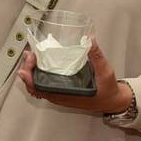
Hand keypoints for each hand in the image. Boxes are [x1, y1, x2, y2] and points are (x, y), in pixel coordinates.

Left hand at [16, 45, 132, 114]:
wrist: (112, 101)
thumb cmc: (107, 90)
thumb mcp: (104, 71)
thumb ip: (96, 55)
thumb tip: (89, 40)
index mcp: (66, 94)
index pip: (39, 88)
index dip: (30, 76)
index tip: (31, 60)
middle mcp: (60, 96)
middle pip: (34, 86)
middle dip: (28, 70)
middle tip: (29, 54)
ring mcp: (60, 95)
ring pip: (39, 86)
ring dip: (32, 72)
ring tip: (31, 57)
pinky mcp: (62, 92)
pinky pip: (45, 85)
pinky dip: (39, 74)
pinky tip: (41, 64)